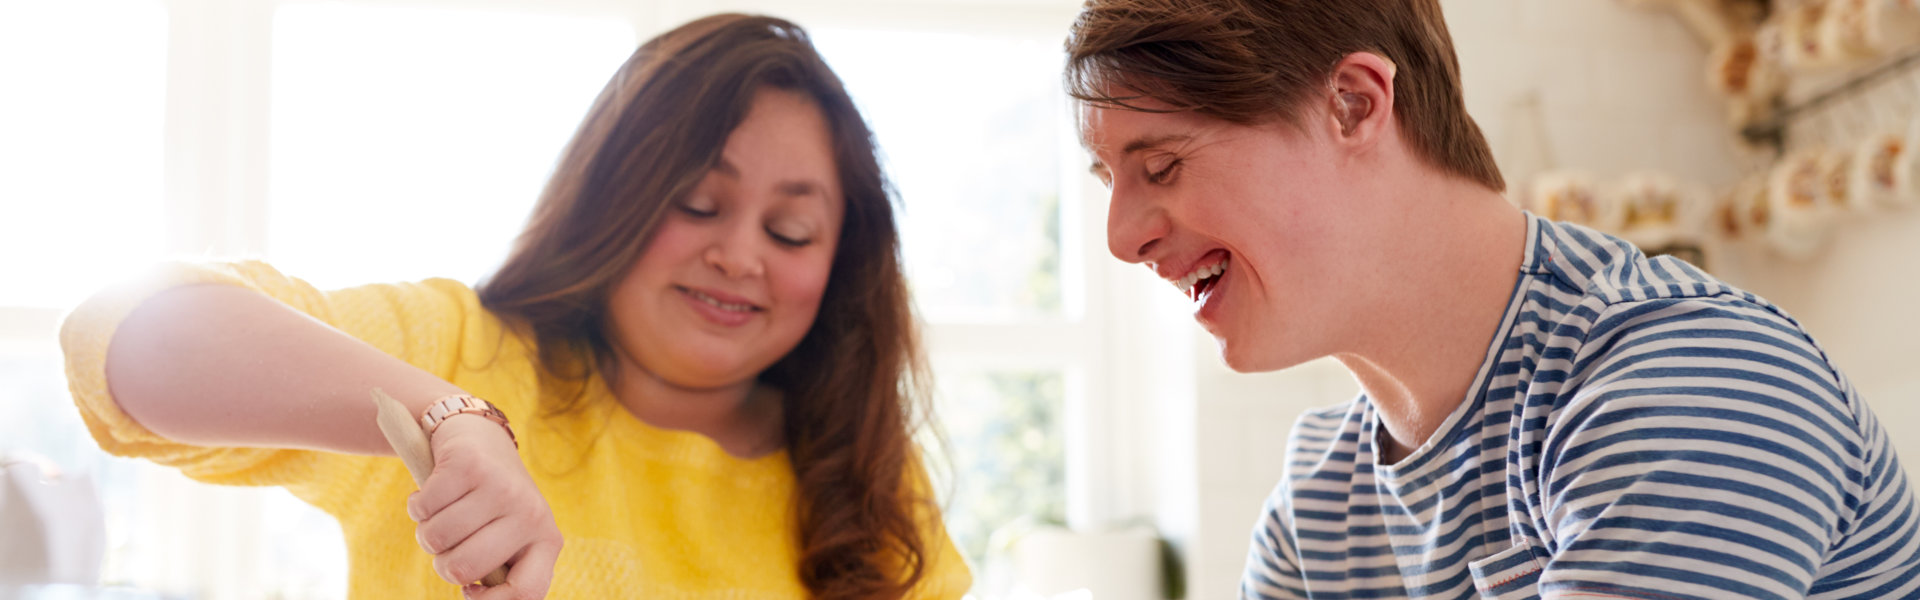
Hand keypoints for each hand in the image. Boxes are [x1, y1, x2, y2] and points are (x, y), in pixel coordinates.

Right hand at [407, 415, 561, 598]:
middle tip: (451, 541)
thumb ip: (501, 568)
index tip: (469, 591)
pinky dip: (417, 505)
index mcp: (546, 538)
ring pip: (437, 538)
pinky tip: (432, 492)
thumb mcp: (508, 536)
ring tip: (443, 513)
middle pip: (463, 568)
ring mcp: (500, 487)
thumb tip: (478, 598)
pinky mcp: (468, 464)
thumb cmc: (490, 502)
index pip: (527, 593)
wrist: (480, 438)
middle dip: (443, 562)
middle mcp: (530, 512)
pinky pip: (422, 508)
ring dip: (428, 531)